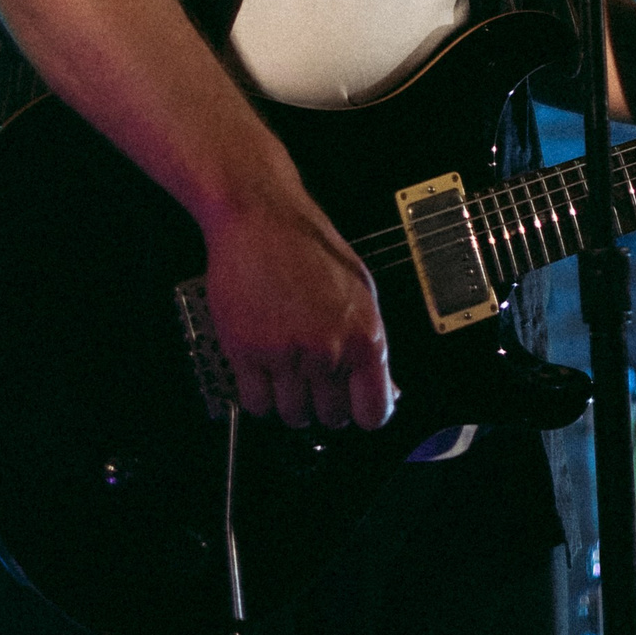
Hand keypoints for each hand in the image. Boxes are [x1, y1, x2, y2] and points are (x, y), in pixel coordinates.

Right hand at [200, 193, 395, 432]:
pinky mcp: (247, 353)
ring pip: (292, 414)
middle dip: (322, 403)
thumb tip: (388, 388)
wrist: (260, 217)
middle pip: (331, 417)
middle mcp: (328, 349)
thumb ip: (370, 343)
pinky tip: (262, 370)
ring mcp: (286, 353)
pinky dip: (259, 395)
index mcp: (364, 334)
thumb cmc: (309, 247)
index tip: (353, 408)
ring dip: (288, 400)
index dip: (362, 412)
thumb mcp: (360, 289)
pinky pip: (256, 403)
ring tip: (285, 368)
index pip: (374, 411)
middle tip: (312, 378)